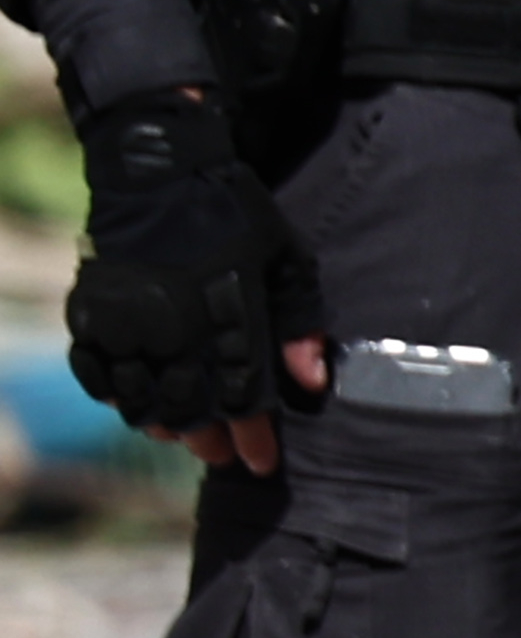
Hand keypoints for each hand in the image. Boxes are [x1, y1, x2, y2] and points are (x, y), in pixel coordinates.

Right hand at [64, 94, 323, 473]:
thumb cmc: (236, 215)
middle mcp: (174, 330)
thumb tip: (310, 382)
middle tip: (223, 455)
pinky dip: (119, 400)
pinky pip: (100, 378)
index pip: (242, 396)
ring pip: (141, 402)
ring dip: (166, 427)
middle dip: (210, 441)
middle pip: (190, 409)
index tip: (262, 463)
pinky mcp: (93, 318)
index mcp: (227, 317)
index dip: (254, 437)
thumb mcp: (287, 260)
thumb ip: (300, 322)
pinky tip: (139, 408)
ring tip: (185, 437)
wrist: (158, 174)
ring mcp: (127, 326)